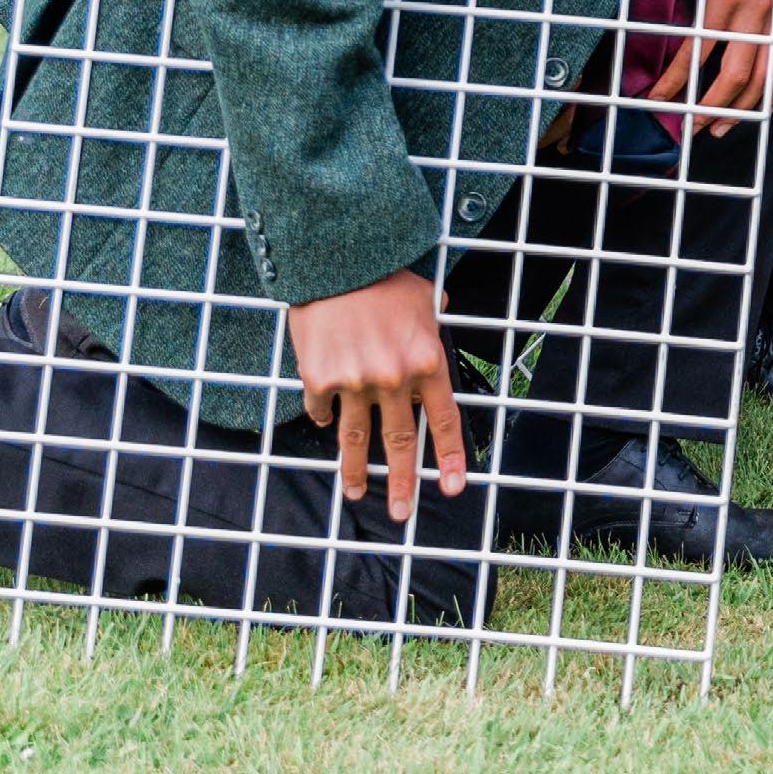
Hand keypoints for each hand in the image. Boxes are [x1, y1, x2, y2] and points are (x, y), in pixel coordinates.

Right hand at [289, 269, 466, 520]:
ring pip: (356, 440)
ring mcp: (356, 382)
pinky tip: (326, 423)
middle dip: (403, 483)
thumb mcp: (424, 295)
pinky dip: (325, 418)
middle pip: (401, 442)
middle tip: (402, 514)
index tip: (453, 486)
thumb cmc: (383, 274)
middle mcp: (395, 378)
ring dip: (356, 472)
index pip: (444, 419)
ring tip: (355, 493)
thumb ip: (433, 317)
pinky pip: (323, 411)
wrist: (335, 259)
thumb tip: (442, 311)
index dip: (450, 456)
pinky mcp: (320, 379)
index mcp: (427, 361)